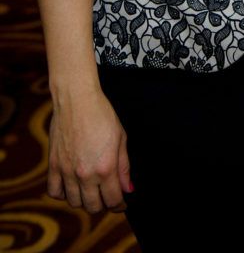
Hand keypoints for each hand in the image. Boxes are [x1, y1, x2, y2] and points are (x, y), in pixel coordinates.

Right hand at [47, 87, 132, 212]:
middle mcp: (85, 174)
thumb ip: (124, 166)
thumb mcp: (121, 138)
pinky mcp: (54, 165)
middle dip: (103, 204)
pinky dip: (63, 194)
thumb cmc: (102, 114)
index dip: (119, 204)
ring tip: (91, 190)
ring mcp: (67, 171)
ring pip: (75, 202)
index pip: (113, 200)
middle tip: (107, 195)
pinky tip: (71, 186)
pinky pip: (54, 191)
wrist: (76, 99)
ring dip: (84, 200)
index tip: (121, 202)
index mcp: (106, 167)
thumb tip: (128, 188)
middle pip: (93, 206)